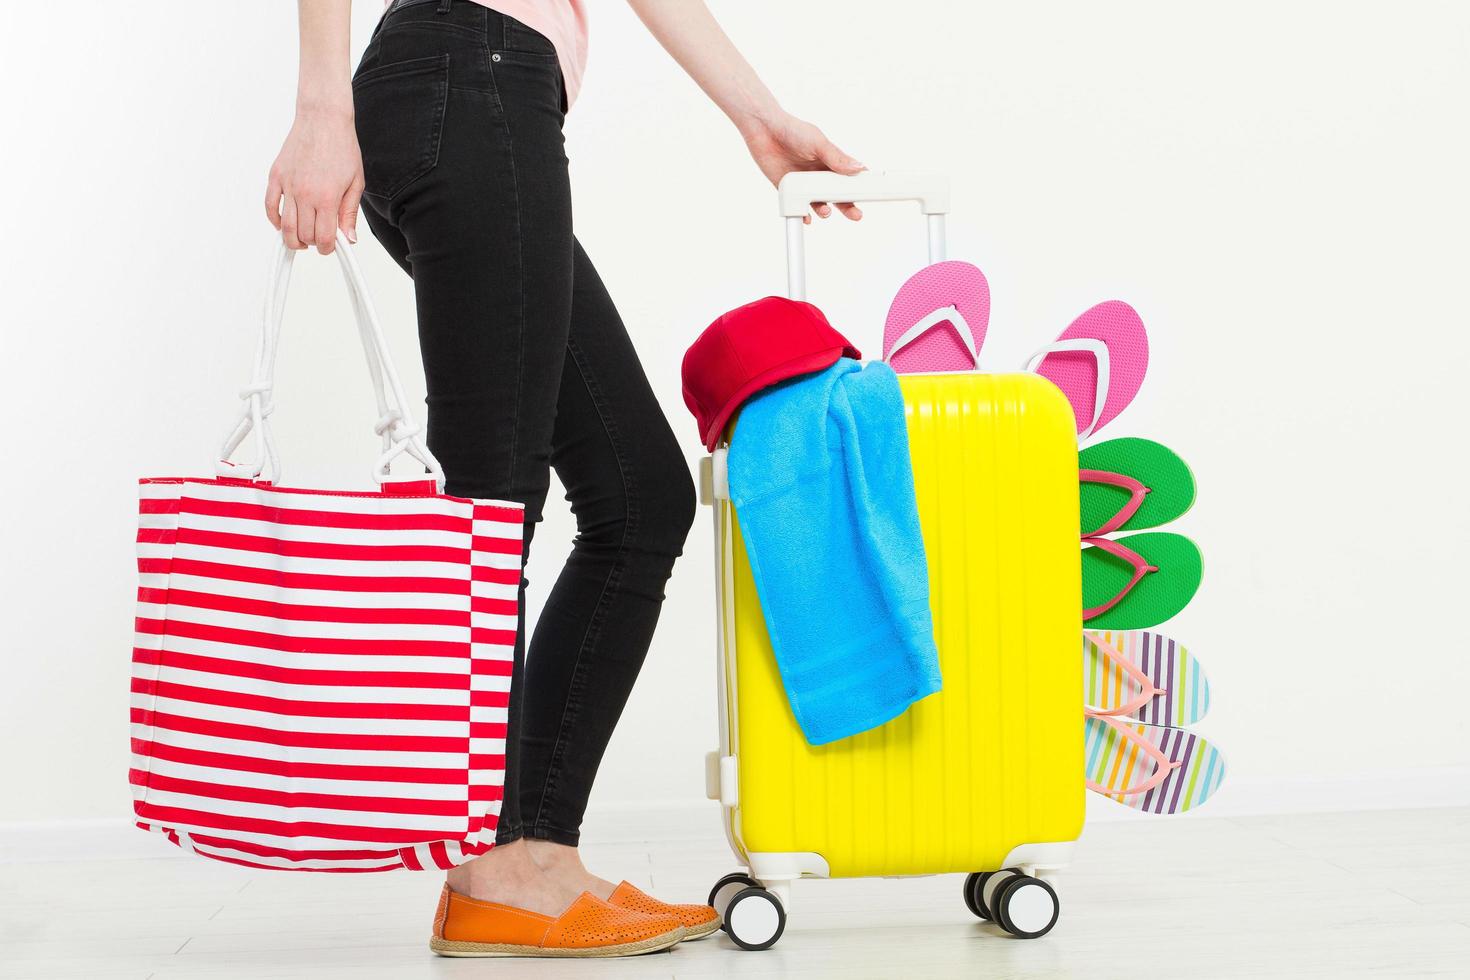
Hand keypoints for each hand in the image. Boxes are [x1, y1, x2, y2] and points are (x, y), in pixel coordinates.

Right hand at [264, 105, 363, 254]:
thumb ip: (350, 213)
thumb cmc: (342, 147)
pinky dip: (274, 220)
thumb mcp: (356, 183)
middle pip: (304, 235)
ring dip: (293, 238)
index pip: (325, 238)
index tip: (332, 247)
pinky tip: (282, 224)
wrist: (323, 119)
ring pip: (285, 226)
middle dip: (313, 243)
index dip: (329, 248)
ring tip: (301, 239)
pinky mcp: (276, 176)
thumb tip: (350, 238)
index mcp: (327, 198)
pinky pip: (270, 205)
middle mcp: (305, 194)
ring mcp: (288, 185)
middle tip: (319, 240)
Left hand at [743, 112, 864, 221]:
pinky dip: (803, 215)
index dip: (860, 189)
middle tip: (856, 215)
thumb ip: (837, 158)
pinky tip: (807, 218)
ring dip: (825, 210)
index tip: (870, 197)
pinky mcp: (789, 190)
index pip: (850, 179)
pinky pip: (798, 207)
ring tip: (826, 212)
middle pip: (838, 196)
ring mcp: (805, 184)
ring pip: (819, 203)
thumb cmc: (794, 131)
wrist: (764, 130)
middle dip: (848, 207)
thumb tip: (859, 168)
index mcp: (832, 162)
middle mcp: (820, 175)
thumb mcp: (818, 143)